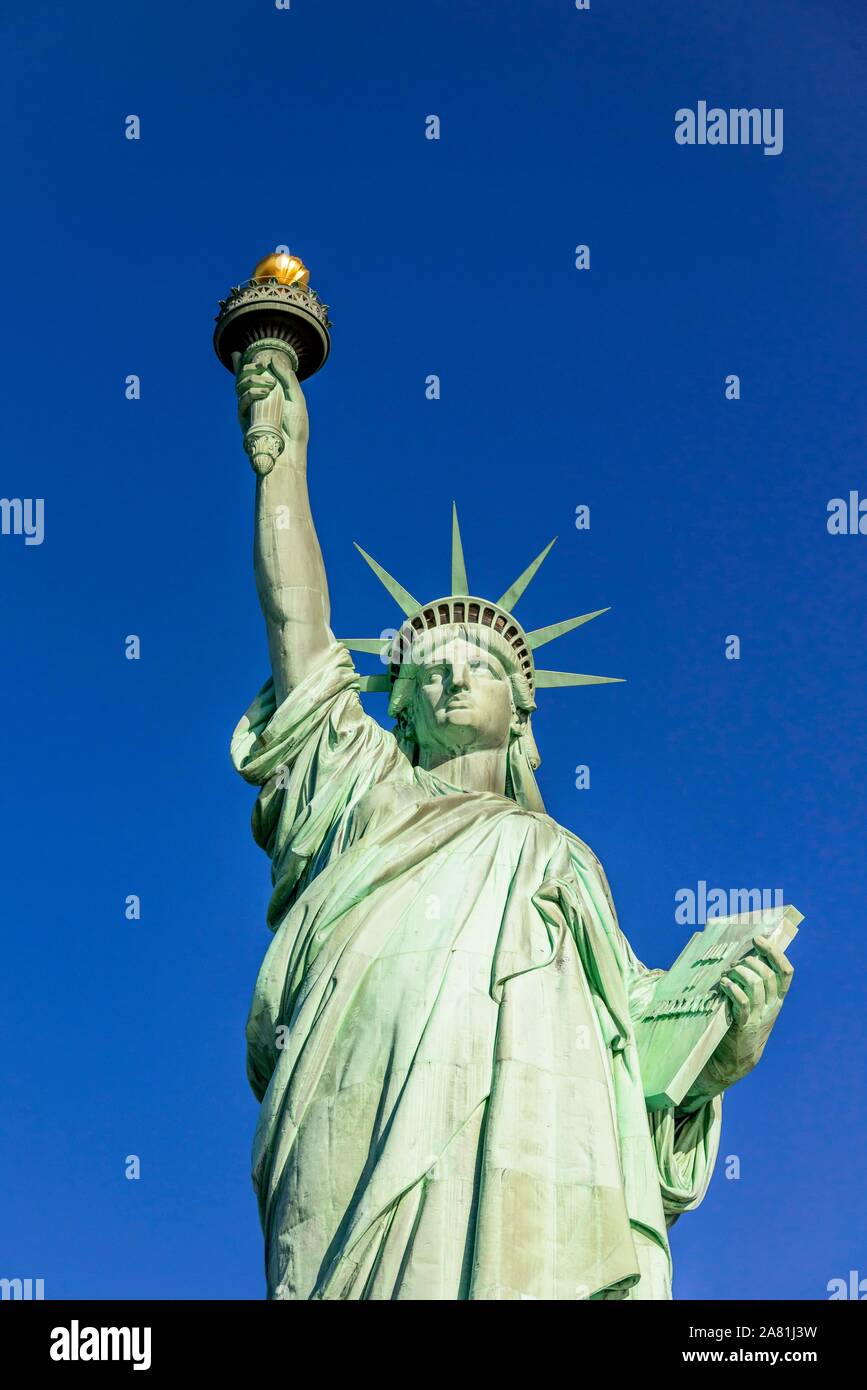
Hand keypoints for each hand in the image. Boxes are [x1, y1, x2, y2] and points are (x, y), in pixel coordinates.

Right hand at [234, 347, 308, 461]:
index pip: (252, 375)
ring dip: (252, 378)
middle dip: (248, 367)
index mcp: (268, 393)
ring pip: (240, 386)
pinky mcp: (245, 419)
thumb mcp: (297, 399)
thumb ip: (287, 379)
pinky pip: (242, 400)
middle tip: (260, 364)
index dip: (242, 364)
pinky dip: (251, 392)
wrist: (290, 451)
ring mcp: (249, 409)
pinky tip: (263, 391)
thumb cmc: (295, 428)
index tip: (238, 353)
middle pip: (243, 377)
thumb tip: (274, 358)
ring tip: (269, 383)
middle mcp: (256, 400)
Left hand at [704, 934, 794, 1090]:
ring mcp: (759, 1016)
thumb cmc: (741, 1023)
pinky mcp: (744, 1025)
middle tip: (735, 962)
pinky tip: (724, 985)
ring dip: (740, 973)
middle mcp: (772, 1006)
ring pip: (757, 985)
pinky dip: (733, 989)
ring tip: (728, 973)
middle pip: (769, 975)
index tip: (759, 939)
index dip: (774, 952)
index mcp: (777, 998)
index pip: (786, 972)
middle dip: (751, 961)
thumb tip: (742, 954)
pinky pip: (743, 1002)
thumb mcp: (755, 1004)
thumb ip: (754, 983)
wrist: (736, 1059)